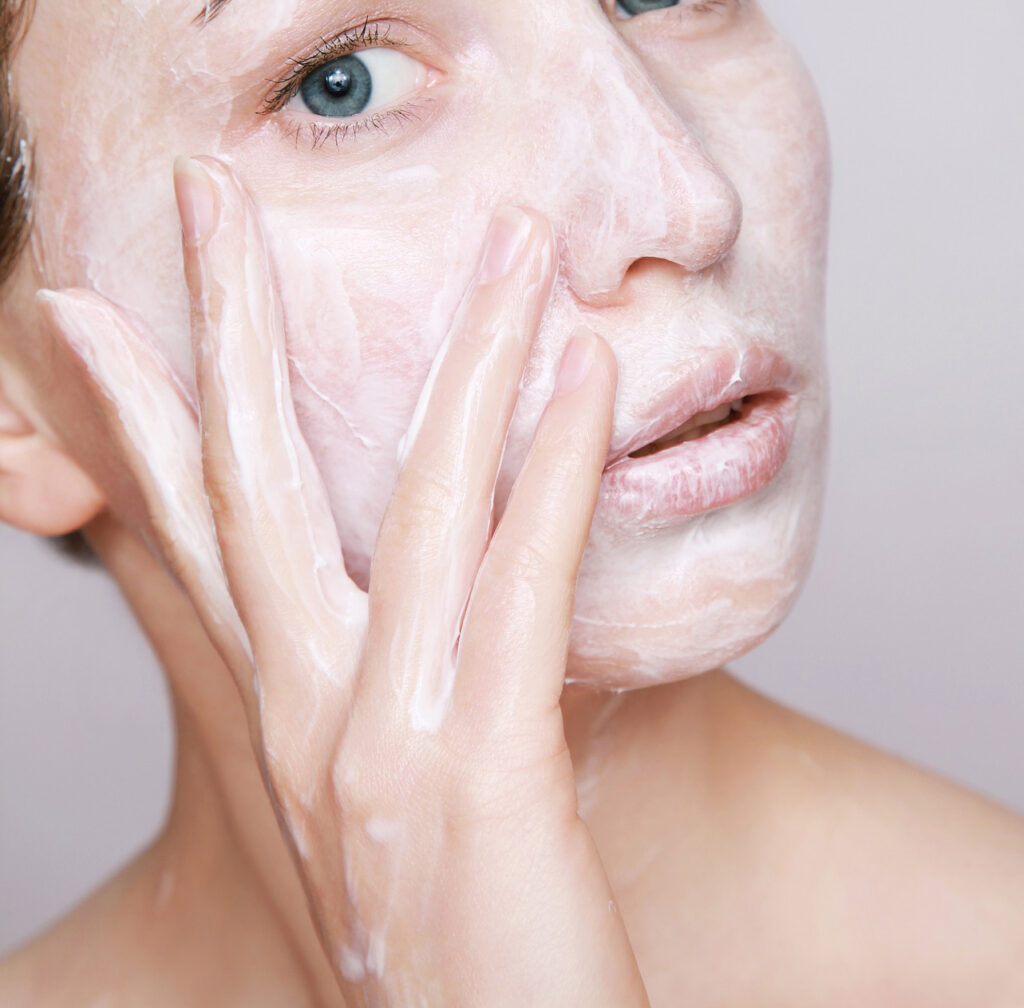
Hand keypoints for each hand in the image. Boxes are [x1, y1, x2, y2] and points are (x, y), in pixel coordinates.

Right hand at [38, 156, 648, 1006]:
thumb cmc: (445, 944)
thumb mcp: (372, 818)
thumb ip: (357, 712)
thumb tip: (376, 628)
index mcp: (276, 720)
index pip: (183, 534)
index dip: (129, 417)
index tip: (85, 317)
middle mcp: (304, 713)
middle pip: (252, 476)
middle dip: (226, 322)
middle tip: (208, 198)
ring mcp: (383, 738)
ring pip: (416, 498)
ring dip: (471, 354)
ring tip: (515, 245)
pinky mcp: (483, 771)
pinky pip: (521, 583)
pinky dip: (556, 470)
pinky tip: (588, 375)